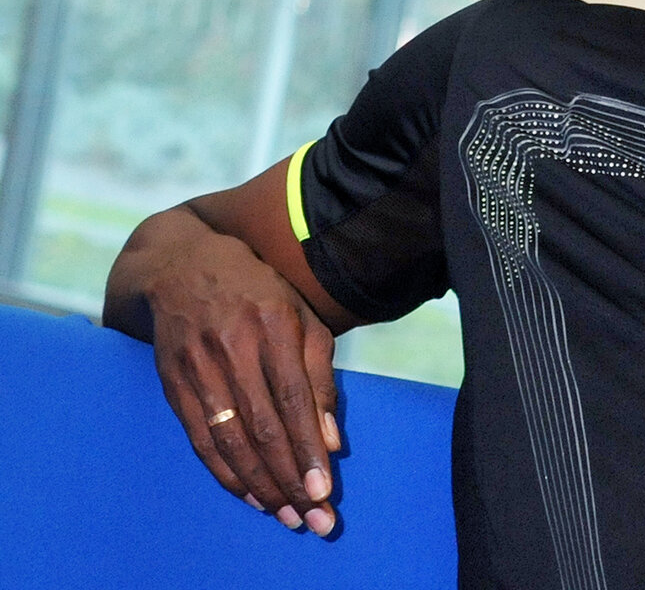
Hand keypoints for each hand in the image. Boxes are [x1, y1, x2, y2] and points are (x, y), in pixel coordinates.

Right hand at [134, 210, 341, 534]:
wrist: (180, 266)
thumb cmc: (256, 292)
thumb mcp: (300, 314)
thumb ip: (320, 372)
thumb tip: (332, 438)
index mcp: (272, 323)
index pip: (293, 398)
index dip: (308, 446)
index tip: (325, 486)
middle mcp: (233, 345)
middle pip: (263, 425)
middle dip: (289, 477)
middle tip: (312, 516)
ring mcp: (197, 365)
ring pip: (230, 438)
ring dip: (259, 484)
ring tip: (285, 515)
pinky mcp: (173, 382)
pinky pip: (200, 438)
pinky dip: (224, 472)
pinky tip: (248, 495)